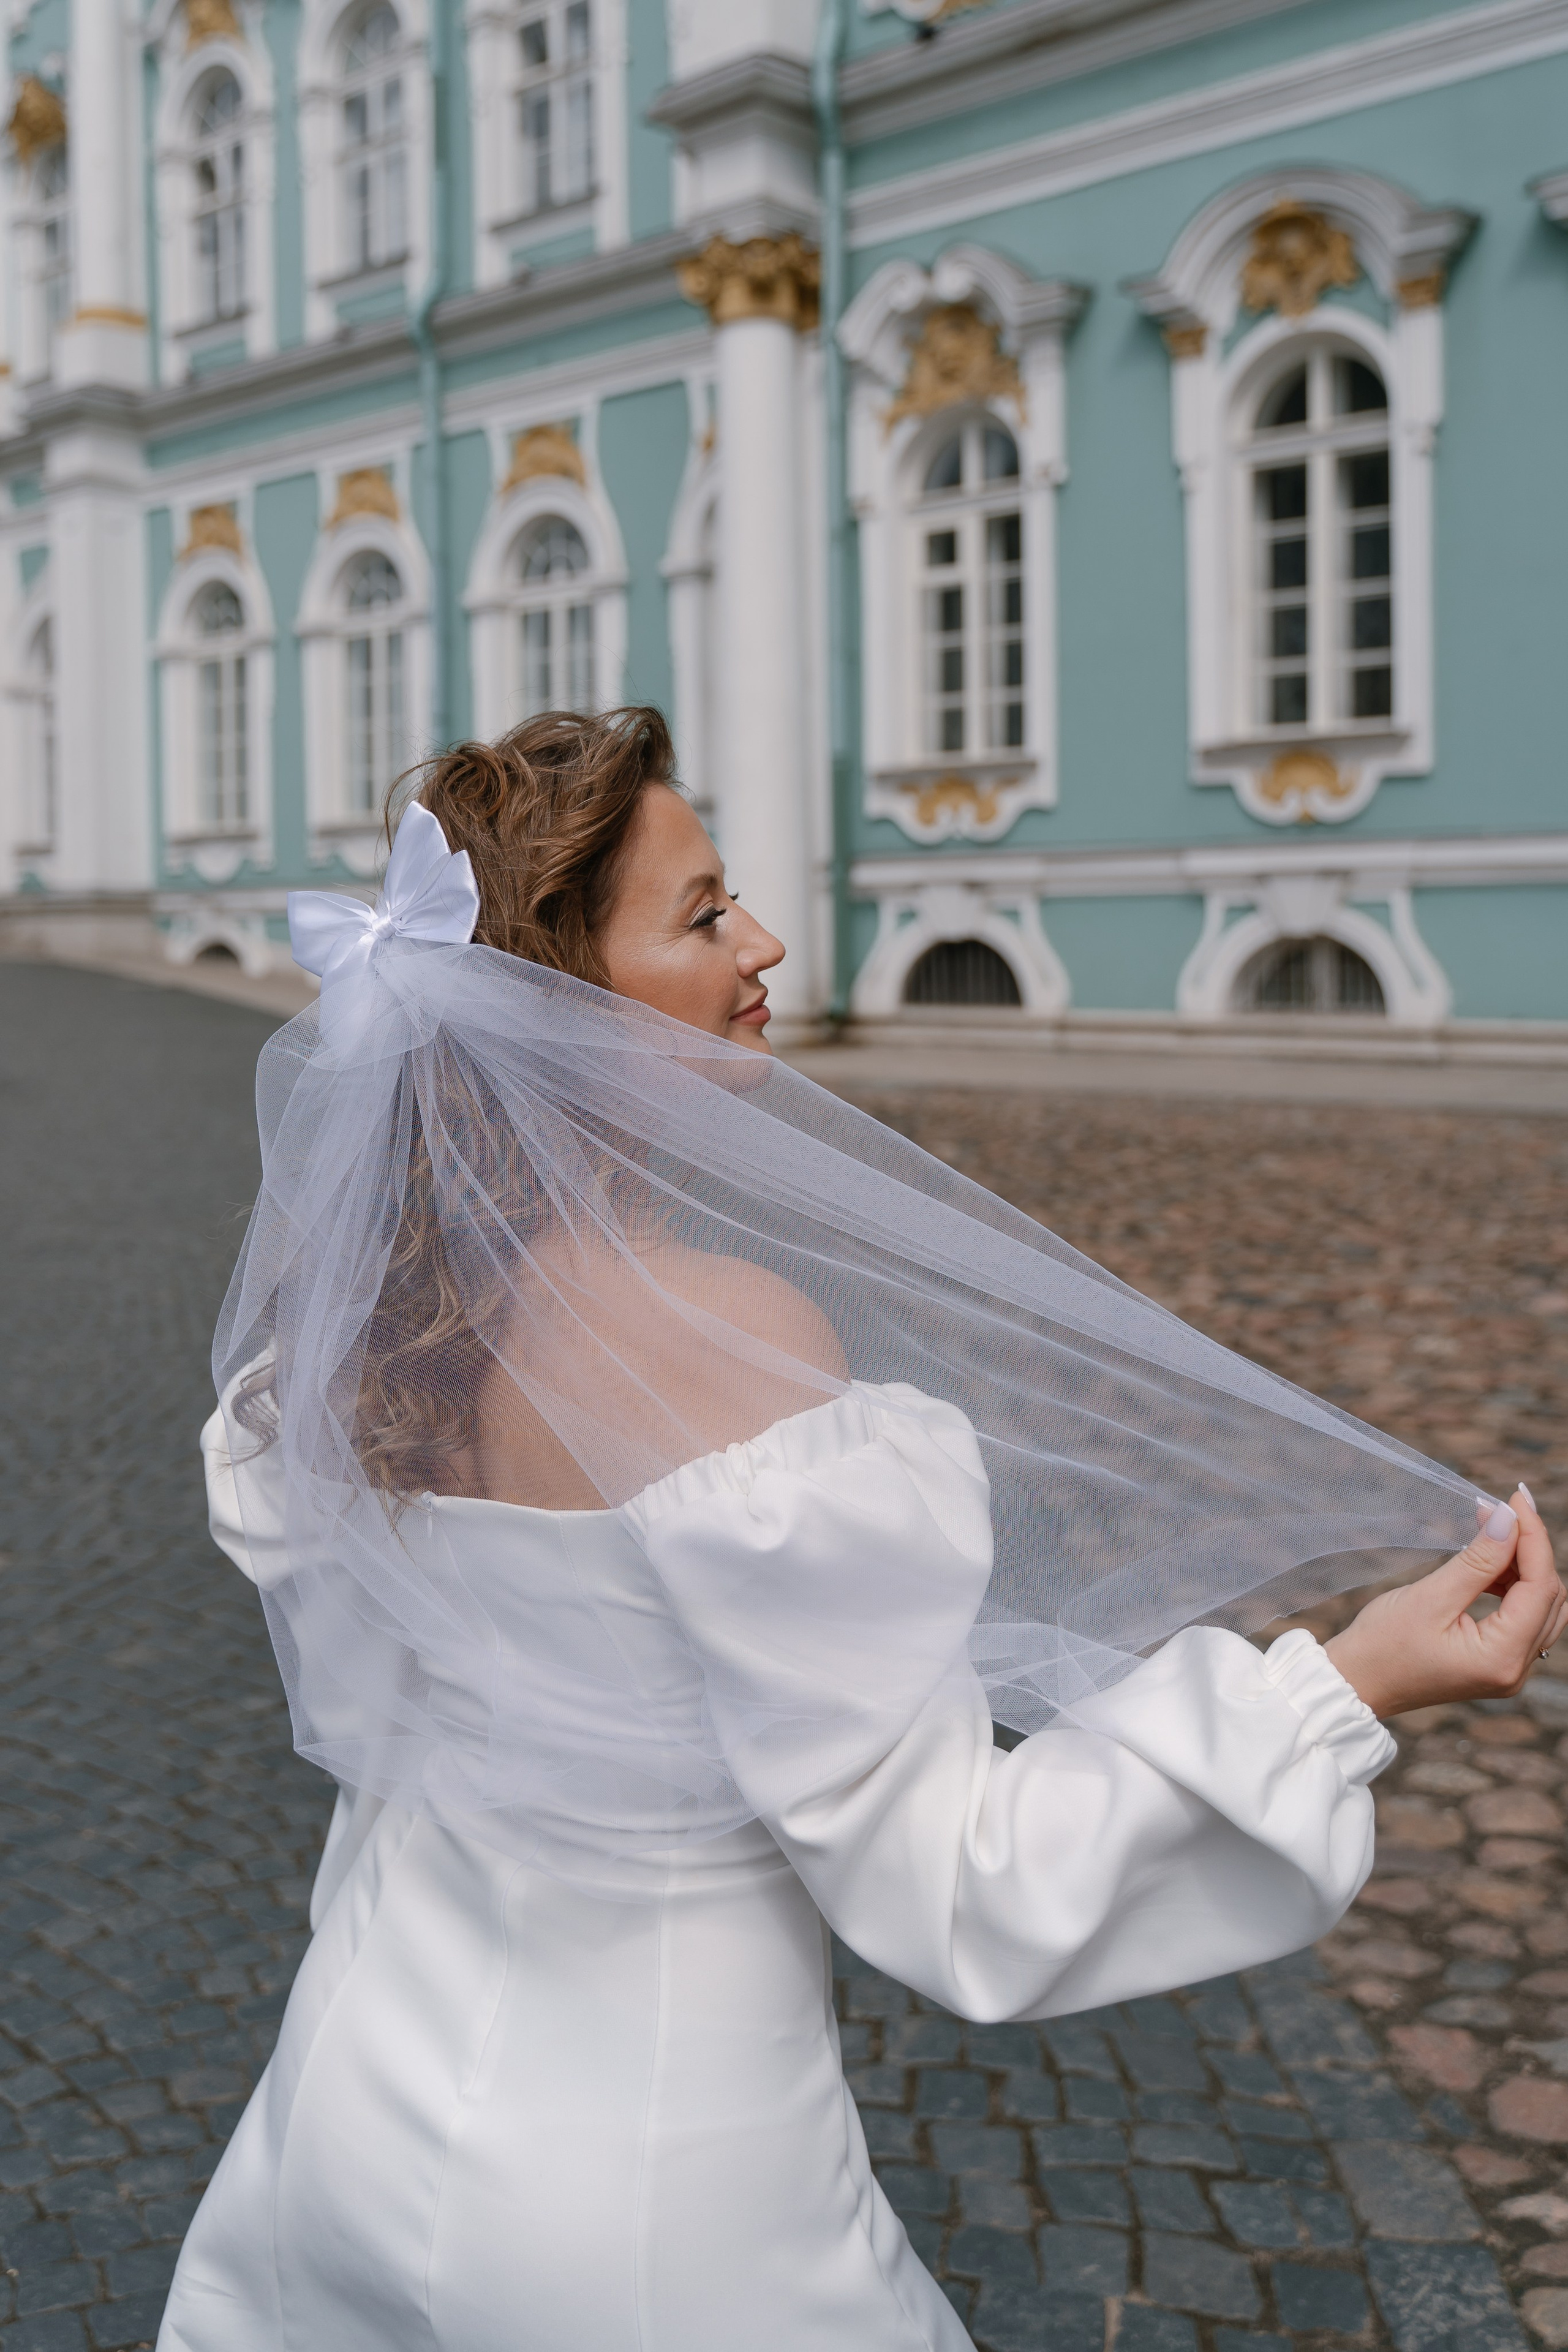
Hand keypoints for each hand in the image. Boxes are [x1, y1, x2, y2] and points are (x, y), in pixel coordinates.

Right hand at [1324, 1486, 1565, 1720]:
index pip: (1541, 1588)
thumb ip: (1477, 1560)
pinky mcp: (1498, 1663)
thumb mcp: (1429, 1597)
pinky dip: (1514, 1586)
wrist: (1357, 1682)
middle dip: (1530, 1549)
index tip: (1516, 1499)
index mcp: (1501, 1658)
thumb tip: (1508, 1519)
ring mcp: (1510, 1670)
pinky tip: (1489, 1565)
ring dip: (1523, 1566)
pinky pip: (1524, 1618)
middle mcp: (1516, 1670)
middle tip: (1499, 1511)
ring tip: (1491, 1532)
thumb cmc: (1382, 1645)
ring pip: (1542, 1607)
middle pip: (1549, 1598)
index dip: (1534, 1538)